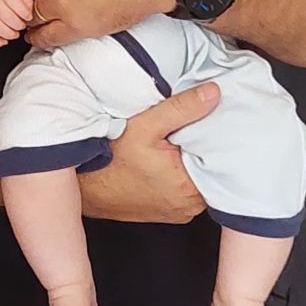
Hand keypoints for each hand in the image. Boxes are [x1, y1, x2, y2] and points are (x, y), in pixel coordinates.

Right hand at [77, 83, 215, 223]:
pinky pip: (184, 188)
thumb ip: (182, 108)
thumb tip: (213, 93)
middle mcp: (188, 206)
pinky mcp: (167, 211)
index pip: (223, 158)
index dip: (218, 135)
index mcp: (190, 188)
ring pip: (197, 179)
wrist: (82, 187)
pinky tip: (169, 158)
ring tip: (179, 141)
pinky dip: (180, 173)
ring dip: (191, 160)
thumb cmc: (108, 162)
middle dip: (204, 147)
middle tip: (194, 126)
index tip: (214, 118)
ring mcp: (177, 211)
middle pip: (211, 168)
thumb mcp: (145, 126)